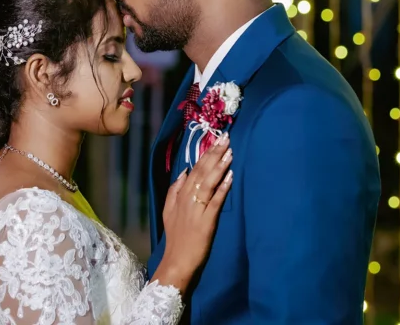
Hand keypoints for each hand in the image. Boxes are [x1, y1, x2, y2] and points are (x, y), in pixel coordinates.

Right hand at [151, 133, 232, 292]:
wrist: (177, 260)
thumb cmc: (177, 237)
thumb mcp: (168, 210)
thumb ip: (174, 190)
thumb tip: (183, 170)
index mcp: (179, 195)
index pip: (193, 169)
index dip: (205, 154)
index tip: (215, 140)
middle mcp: (187, 199)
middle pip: (201, 172)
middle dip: (214, 154)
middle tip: (226, 138)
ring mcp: (196, 209)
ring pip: (208, 183)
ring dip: (219, 166)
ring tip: (229, 152)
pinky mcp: (206, 221)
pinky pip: (215, 201)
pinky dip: (223, 188)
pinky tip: (231, 176)